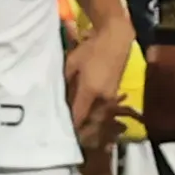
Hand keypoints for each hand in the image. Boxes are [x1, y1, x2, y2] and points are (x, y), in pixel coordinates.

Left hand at [65, 30, 131, 147]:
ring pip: (98, 118)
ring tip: (78, 131)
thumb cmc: (91, 49)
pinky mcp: (115, 94)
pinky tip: (88, 116)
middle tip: (68, 135)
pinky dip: (96, 116)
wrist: (115, 39)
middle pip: (90, 121)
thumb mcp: (71, 63)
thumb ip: (65, 82)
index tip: (59, 133)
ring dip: (89, 125)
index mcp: (90, 91)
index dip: (69, 126)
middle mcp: (103, 99)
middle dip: (81, 130)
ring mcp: (111, 97)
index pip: (78, 116)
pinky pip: (104, 111)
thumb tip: (58, 96)